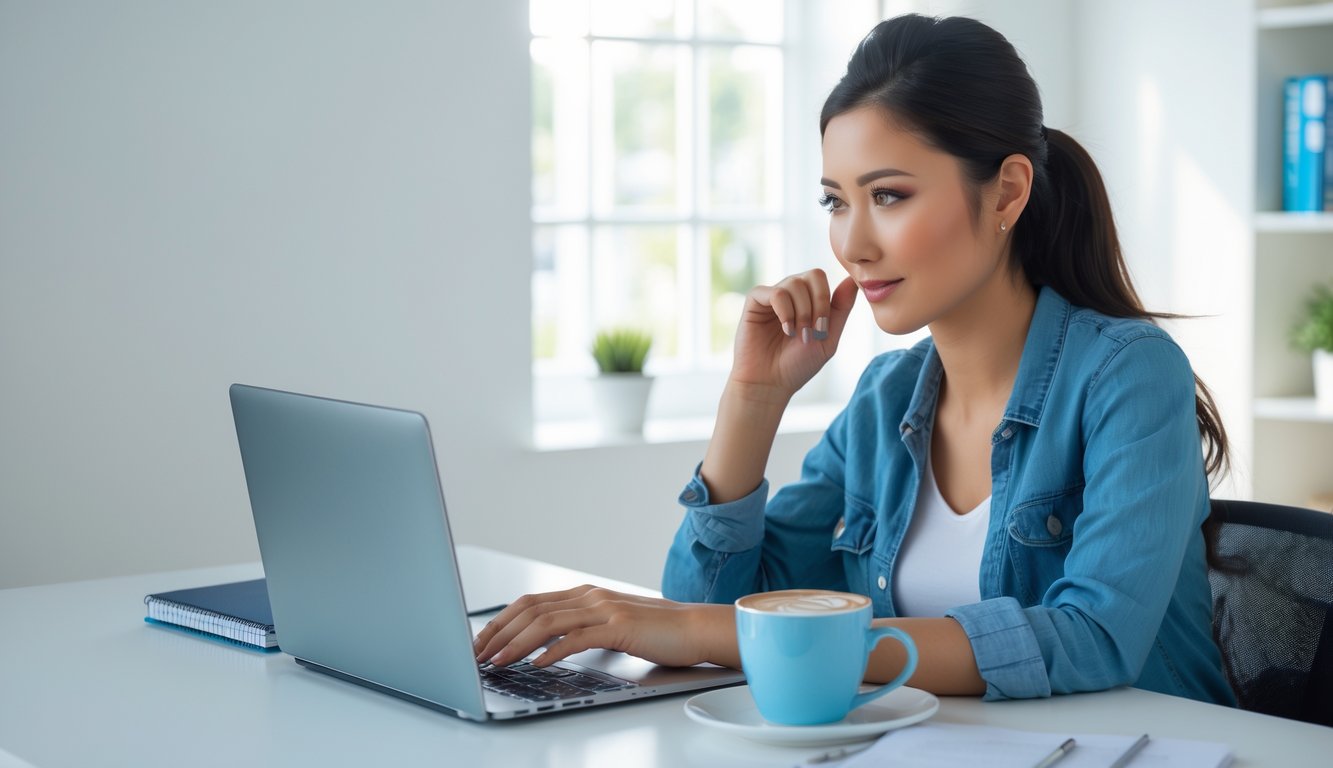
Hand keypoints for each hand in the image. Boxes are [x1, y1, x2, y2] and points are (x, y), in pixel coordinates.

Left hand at [471, 584, 736, 668]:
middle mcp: (590, 596)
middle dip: (498, 632)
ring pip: (547, 623)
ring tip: (497, 661)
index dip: (500, 621)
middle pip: (531, 609)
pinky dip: (551, 652)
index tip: (481, 641)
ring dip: (516, 644)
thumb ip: (581, 628)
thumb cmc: (656, 631)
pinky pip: (577, 638)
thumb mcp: (611, 625)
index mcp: (585, 594)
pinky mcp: (619, 627)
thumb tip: (546, 646)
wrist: (696, 629)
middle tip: (477, 653)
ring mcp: (604, 609)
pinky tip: (536, 664)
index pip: (531, 603)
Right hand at [728, 270, 858, 399]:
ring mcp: (772, 296)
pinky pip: (776, 293)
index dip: (827, 300)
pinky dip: (785, 311)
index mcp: (807, 299)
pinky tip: (786, 329)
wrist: (770, 384)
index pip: (822, 279)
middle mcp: (790, 293)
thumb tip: (854, 280)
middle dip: (818, 303)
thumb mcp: (828, 338)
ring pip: (794, 283)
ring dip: (802, 311)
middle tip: (813, 331)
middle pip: (813, 275)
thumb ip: (841, 308)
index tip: (823, 329)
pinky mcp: (754, 302)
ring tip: (797, 334)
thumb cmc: (797, 365)